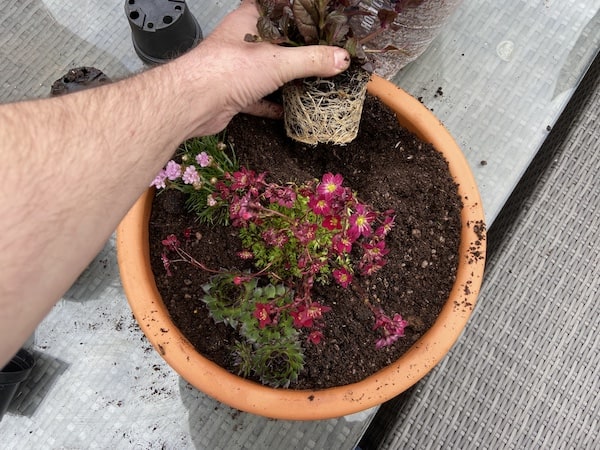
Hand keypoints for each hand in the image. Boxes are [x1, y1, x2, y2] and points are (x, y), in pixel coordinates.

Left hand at [181, 0, 349, 129]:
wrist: (192, 102)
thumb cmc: (226, 69)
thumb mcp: (278, 61)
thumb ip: (312, 59)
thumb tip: (342, 58)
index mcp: (251, 19)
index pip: (280, 10)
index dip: (302, 14)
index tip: (324, 22)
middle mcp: (243, 40)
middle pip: (277, 41)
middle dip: (299, 49)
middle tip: (325, 53)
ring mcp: (238, 67)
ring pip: (268, 69)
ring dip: (287, 77)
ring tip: (313, 78)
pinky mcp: (234, 92)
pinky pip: (259, 97)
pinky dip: (273, 104)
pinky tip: (287, 110)